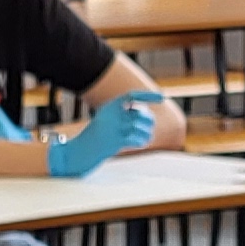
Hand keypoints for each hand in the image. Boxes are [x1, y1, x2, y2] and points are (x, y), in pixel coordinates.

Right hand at [45, 92, 160, 177]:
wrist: (82, 150)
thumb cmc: (98, 134)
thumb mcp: (108, 119)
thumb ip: (125, 115)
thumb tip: (147, 116)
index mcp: (110, 106)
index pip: (132, 96)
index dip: (148, 96)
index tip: (163, 98)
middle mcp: (112, 115)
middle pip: (140, 114)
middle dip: (149, 120)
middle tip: (150, 126)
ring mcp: (113, 128)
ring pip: (140, 127)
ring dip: (147, 133)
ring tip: (146, 137)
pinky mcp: (115, 141)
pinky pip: (136, 139)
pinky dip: (142, 141)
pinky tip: (141, 143)